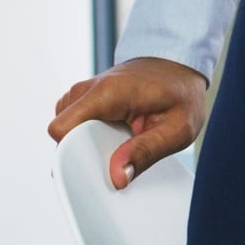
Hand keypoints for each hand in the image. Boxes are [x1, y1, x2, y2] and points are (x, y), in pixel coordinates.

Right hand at [48, 57, 209, 189]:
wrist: (179, 66)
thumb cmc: (181, 93)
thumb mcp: (178, 128)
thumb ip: (146, 152)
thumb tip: (117, 178)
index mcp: (106, 93)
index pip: (63, 130)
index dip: (74, 155)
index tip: (97, 169)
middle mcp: (87, 90)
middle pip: (64, 136)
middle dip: (86, 154)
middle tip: (119, 158)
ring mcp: (82, 94)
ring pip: (68, 134)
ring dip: (90, 146)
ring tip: (121, 144)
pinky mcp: (84, 101)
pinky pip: (75, 128)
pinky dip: (90, 138)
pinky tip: (115, 138)